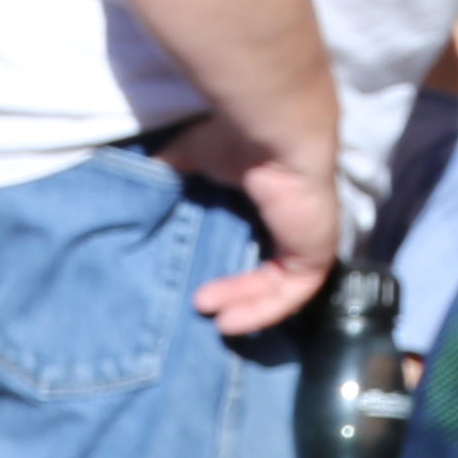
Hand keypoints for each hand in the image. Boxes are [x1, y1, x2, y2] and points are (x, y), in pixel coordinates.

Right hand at [158, 112, 336, 334]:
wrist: (274, 136)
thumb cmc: (236, 138)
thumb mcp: (191, 155)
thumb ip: (171, 170)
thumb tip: (141, 182)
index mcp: (269, 199)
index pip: (253, 242)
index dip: (230, 266)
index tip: (197, 281)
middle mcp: (291, 221)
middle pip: (267, 270)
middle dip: (236, 293)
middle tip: (200, 305)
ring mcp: (307, 239)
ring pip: (278, 286)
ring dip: (246, 305)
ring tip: (213, 318)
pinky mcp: (315, 253)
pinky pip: (292, 294)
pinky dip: (263, 311)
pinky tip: (230, 321)